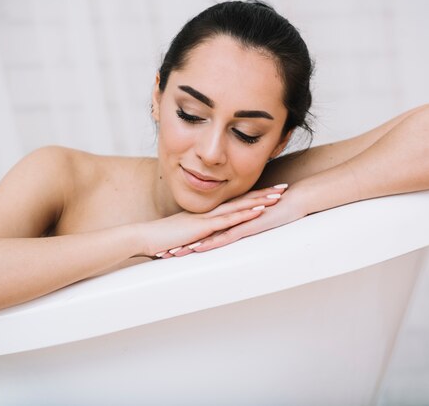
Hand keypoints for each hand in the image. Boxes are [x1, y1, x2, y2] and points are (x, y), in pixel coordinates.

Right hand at [143, 185, 288, 258]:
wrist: (145, 237)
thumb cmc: (162, 239)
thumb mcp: (186, 237)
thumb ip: (198, 236)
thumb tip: (206, 241)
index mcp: (208, 214)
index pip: (235, 203)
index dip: (254, 197)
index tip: (270, 192)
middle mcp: (211, 212)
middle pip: (242, 200)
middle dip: (264, 194)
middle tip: (283, 187)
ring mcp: (208, 218)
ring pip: (239, 207)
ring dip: (260, 201)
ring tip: (278, 195)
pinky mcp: (204, 227)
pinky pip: (228, 219)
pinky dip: (244, 214)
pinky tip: (258, 210)